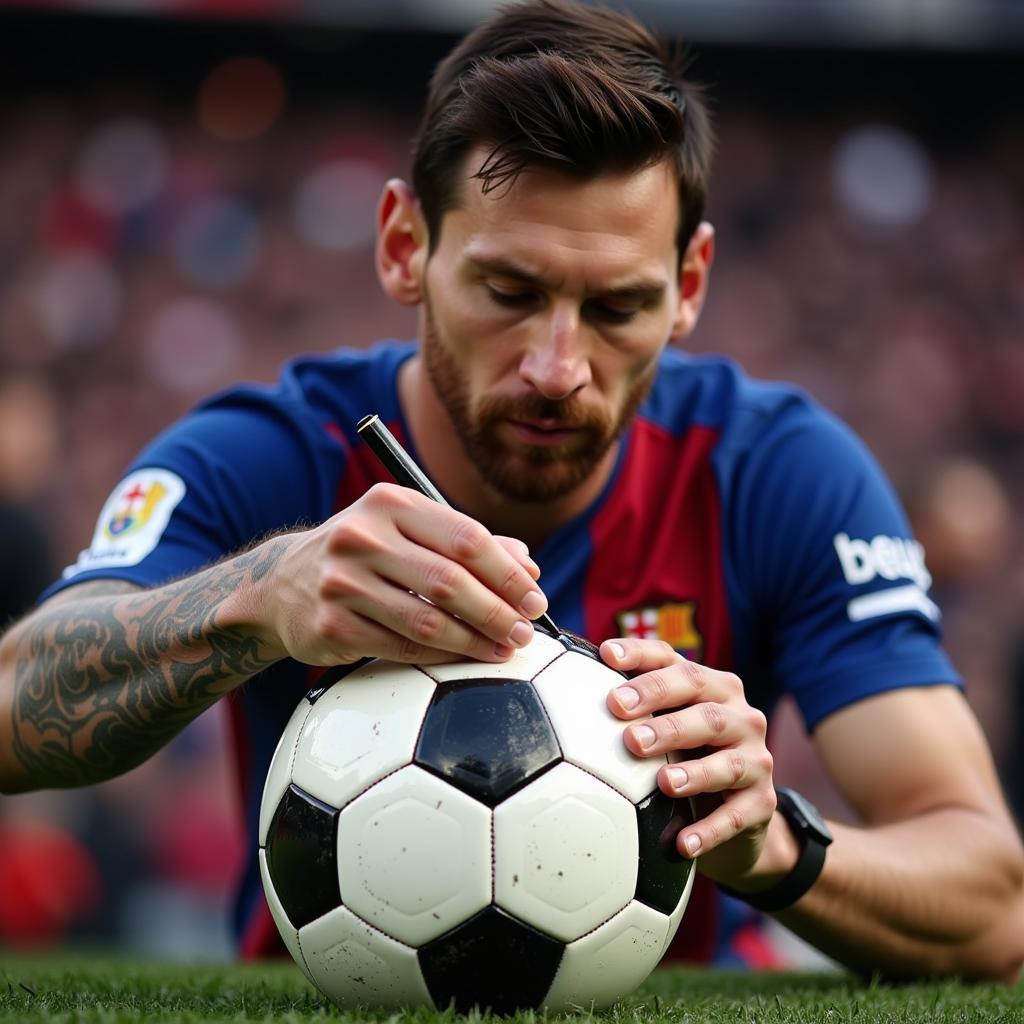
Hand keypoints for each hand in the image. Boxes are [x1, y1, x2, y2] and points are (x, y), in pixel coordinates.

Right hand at [257, 482, 547, 665]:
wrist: (281, 583)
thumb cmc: (365, 554)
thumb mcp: (407, 530)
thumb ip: (467, 543)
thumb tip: (528, 567)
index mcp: (390, 503)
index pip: (466, 537)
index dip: (508, 573)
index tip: (535, 599)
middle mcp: (362, 536)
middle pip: (450, 580)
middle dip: (497, 611)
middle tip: (525, 631)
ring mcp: (342, 582)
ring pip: (427, 620)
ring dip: (475, 641)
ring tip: (504, 649)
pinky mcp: (331, 625)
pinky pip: (401, 646)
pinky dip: (442, 656)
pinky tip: (466, 659)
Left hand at [602, 638, 776, 887]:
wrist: (739, 817)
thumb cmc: (686, 759)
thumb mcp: (664, 730)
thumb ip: (630, 709)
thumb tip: (560, 690)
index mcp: (710, 687)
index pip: (674, 662)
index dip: (641, 656)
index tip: (605, 656)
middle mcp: (739, 715)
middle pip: (703, 708)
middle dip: (663, 712)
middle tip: (624, 726)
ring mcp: (755, 759)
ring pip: (727, 761)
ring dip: (694, 772)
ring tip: (662, 782)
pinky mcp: (762, 803)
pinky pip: (736, 817)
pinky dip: (710, 830)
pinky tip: (684, 844)